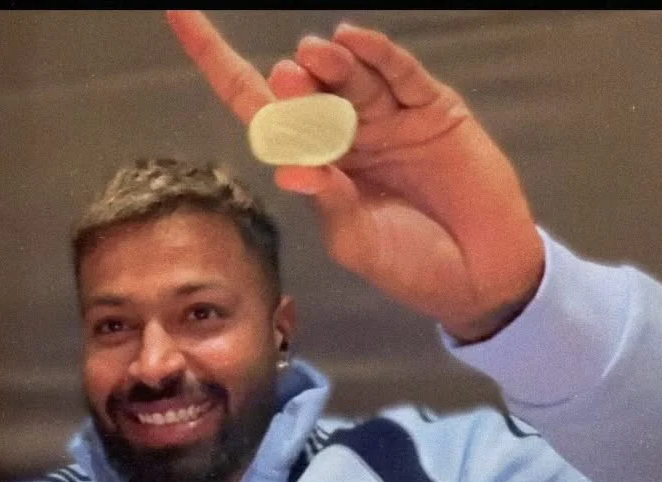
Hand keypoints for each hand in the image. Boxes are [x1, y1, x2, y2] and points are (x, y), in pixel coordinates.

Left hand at [166, 11, 544, 341]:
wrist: (480, 275)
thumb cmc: (413, 265)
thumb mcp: (358, 241)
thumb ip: (328, 200)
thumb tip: (290, 167)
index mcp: (318, 165)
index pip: (261, 110)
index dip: (219, 63)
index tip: (181, 16)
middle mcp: (347, 134)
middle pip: (305, 92)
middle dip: (293, 83)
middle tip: (290, 79)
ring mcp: (389, 118)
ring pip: (348, 77)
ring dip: (329, 65)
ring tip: (316, 59)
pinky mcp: (431, 109)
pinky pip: (399, 74)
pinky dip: (378, 56)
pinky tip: (353, 42)